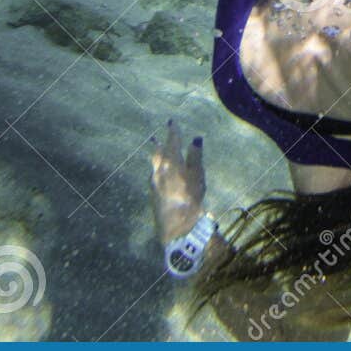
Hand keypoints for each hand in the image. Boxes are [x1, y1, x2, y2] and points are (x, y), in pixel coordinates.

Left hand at [149, 119, 205, 244]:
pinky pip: (154, 176)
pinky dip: (157, 169)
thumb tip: (195, 139)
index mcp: (171, 163)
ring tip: (157, 151)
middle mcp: (159, 171)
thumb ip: (195, 157)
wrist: (177, 228)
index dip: (173, 131)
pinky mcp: (152, 195)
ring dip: (157, 156)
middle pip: (158, 153)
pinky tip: (159, 173)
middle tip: (158, 136)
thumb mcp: (198, 178)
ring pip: (154, 165)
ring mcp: (153, 184)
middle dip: (160, 143)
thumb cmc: (191, 201)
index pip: (172, 142)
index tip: (171, 122)